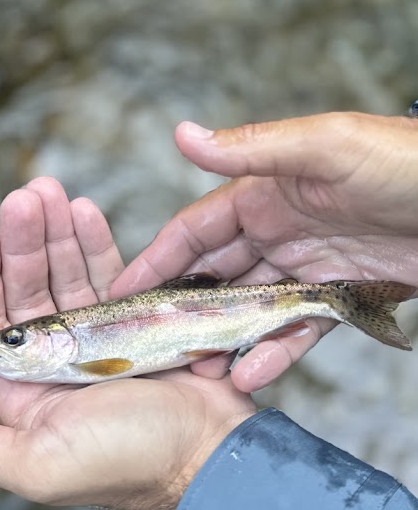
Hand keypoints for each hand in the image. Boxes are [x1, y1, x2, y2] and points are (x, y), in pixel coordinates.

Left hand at [0, 178, 253, 509]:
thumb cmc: (126, 464)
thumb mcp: (40, 465)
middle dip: (22, 241)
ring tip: (51, 191)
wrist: (207, 454)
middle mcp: (56, 361)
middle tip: (24, 198)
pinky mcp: (137, 322)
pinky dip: (96, 242)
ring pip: (67, 273)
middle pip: (27, 287)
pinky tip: (86, 211)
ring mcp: (97, 339)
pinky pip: (110, 274)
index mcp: (26, 391)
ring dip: (56, 232)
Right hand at [112, 112, 417, 391]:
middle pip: (217, 275)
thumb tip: (182, 135)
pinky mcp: (342, 294)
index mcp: (265, 191)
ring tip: (198, 372)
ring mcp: (309, 264)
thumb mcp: (325, 147)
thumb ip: (253, 149)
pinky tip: (252, 374)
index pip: (195, 229)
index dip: (156, 259)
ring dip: (224, 338)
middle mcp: (279, 228)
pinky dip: (275, 350)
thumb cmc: (403, 161)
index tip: (121, 294)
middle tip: (151, 347)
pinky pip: (299, 328)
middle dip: (184, 310)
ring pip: (252, 308)